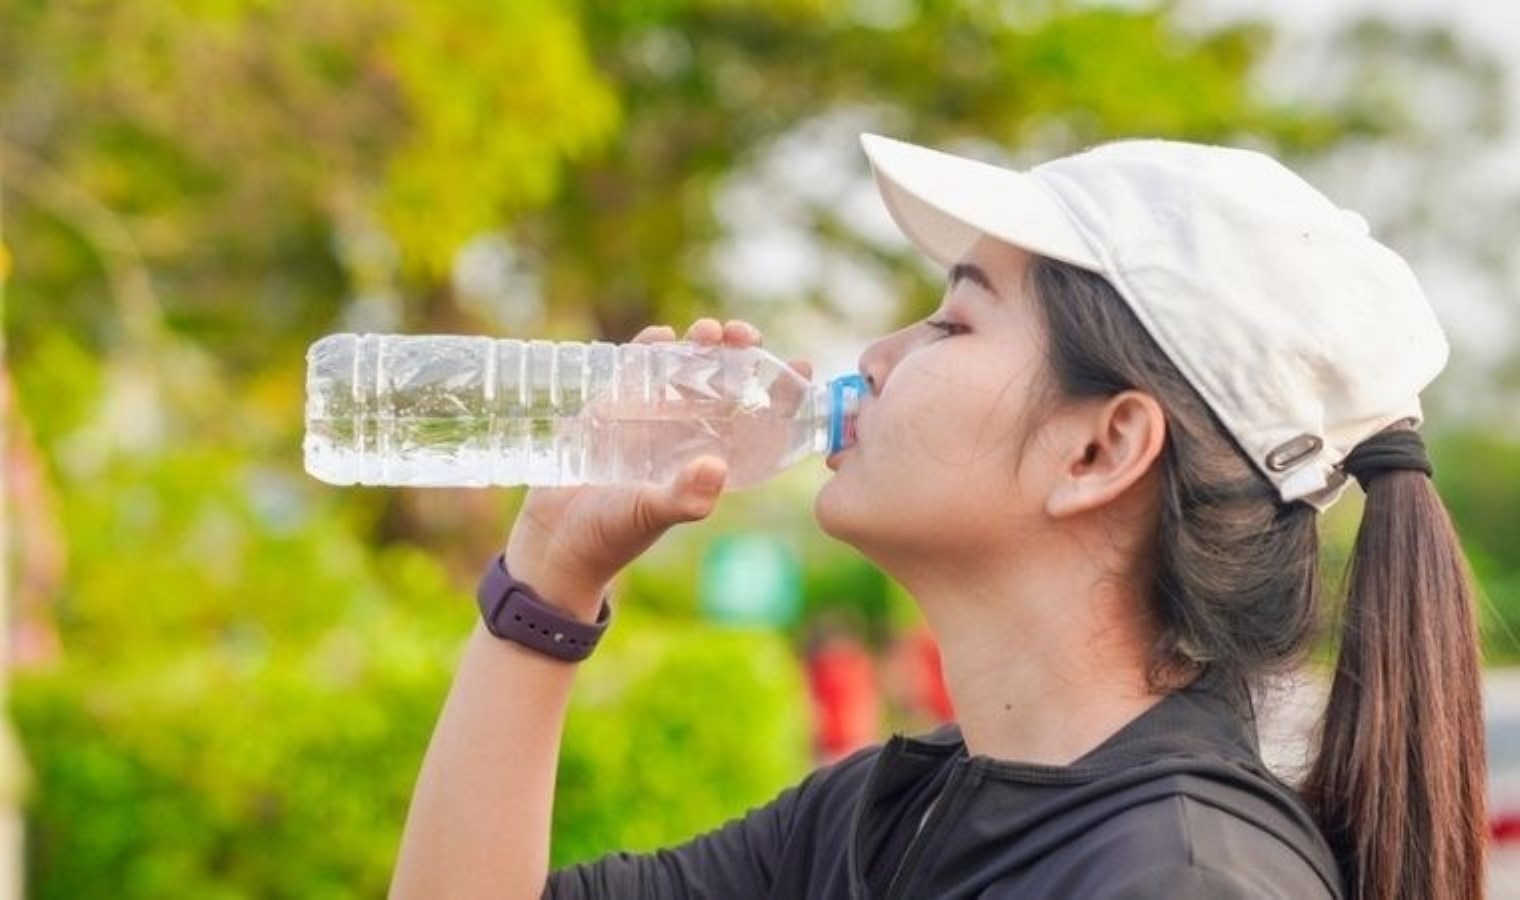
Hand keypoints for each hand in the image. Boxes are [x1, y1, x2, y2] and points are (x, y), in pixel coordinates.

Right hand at [502, 318, 794, 620]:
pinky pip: (637, 369)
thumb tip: (715, 467)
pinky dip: (650, 349)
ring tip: (708, 332)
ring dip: (700, 345)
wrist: (556, 540)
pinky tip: (659, 337)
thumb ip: (684, 497)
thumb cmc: (612, 535)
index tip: (801, 366)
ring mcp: (650, 418)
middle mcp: (686, 434)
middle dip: (739, 353)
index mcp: (709, 460)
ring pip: (685, 369)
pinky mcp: (612, 407)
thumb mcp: (652, 515)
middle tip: (743, 335)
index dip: (780, 392)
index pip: (756, 421)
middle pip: (724, 383)